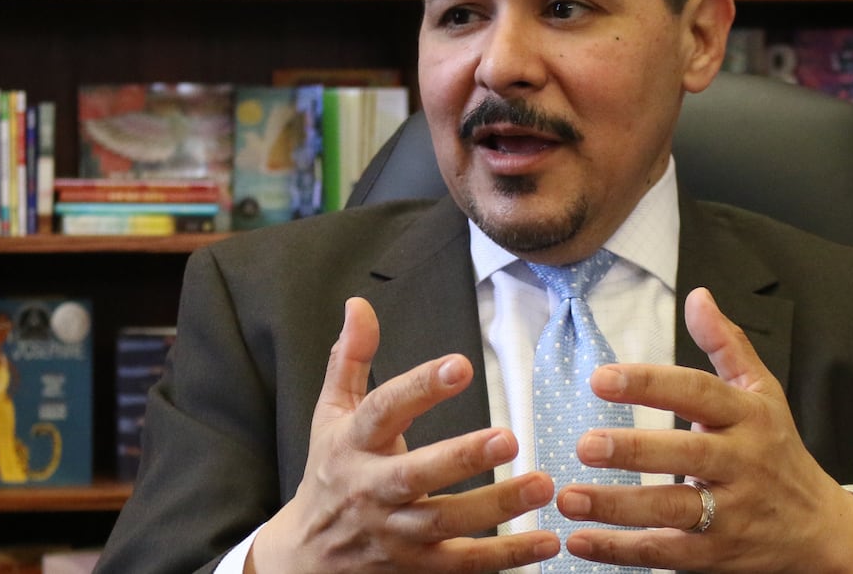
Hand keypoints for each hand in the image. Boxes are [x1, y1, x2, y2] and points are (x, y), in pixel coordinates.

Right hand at [249, 297, 559, 573]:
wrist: (305, 560)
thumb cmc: (329, 473)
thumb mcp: (330, 415)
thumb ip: (350, 360)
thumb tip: (359, 304)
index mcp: (352, 444)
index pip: (383, 410)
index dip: (420, 387)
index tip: (460, 365)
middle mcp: (372, 490)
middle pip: (415, 475)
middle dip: (461, 457)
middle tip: (509, 437)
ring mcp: (395, 534)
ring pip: (446, 523)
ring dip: (497, 507)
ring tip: (542, 484)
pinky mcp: (417, 568)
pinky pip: (465, 564)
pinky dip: (507, 555)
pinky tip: (547, 541)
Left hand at [554, 288, 852, 572]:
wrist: (820, 530)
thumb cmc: (779, 451)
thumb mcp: (764, 393)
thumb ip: (727, 345)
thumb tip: (697, 296)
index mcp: (748, 416)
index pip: (698, 393)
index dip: (650, 384)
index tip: (601, 378)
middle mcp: (742, 462)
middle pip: (688, 454)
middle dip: (635, 450)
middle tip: (585, 443)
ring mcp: (732, 512)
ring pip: (674, 509)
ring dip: (618, 506)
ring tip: (569, 497)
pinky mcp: (719, 554)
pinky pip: (667, 553)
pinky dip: (622, 550)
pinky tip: (580, 540)